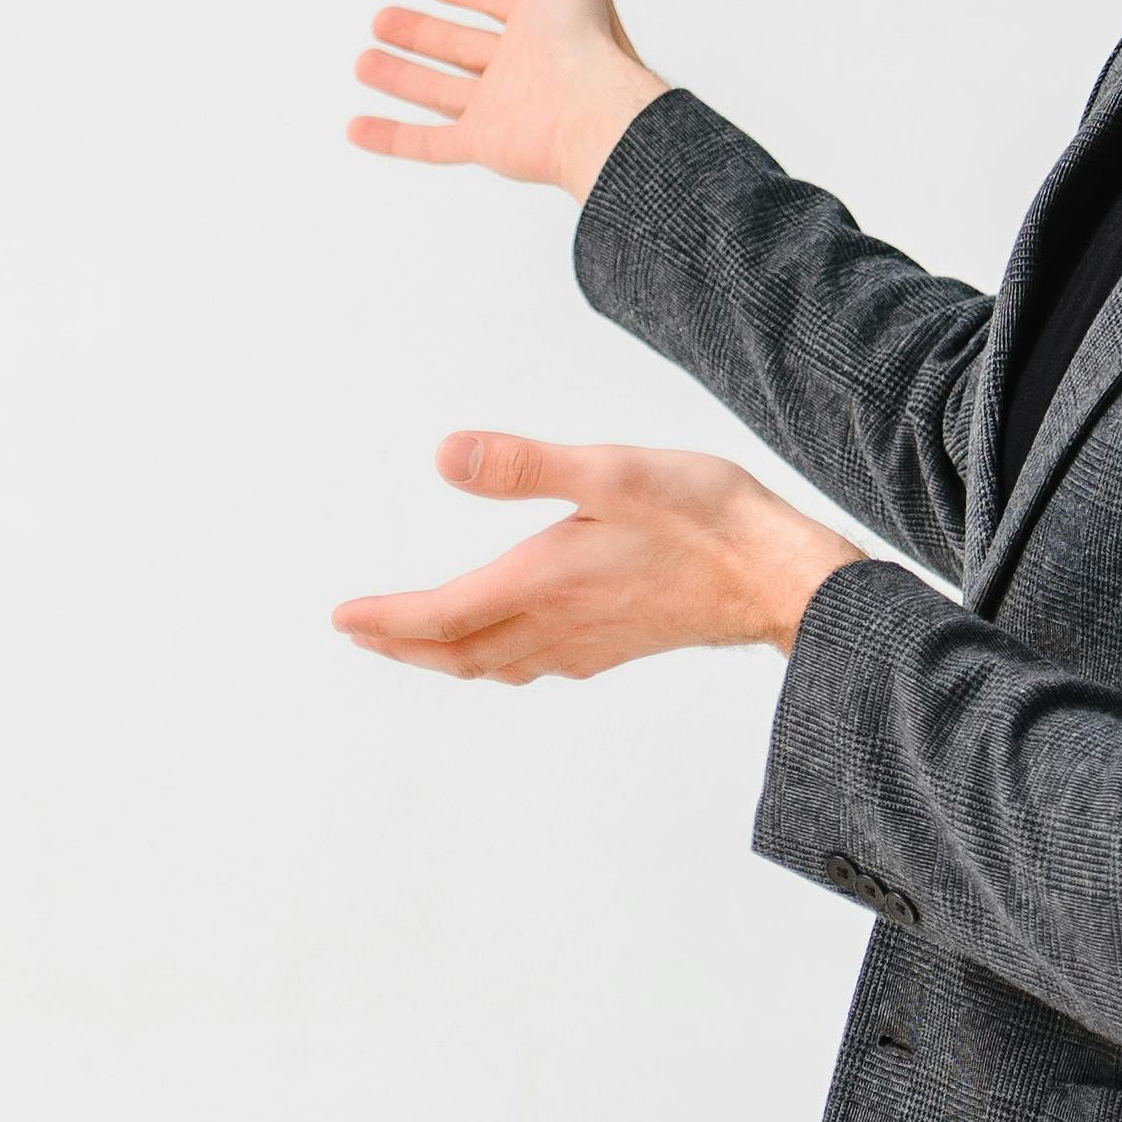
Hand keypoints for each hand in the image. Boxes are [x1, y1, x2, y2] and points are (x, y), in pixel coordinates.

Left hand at [332, 434, 869, 682]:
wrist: (781, 579)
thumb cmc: (707, 520)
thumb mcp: (610, 471)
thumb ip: (523, 466)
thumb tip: (442, 455)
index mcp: (541, 582)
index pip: (440, 614)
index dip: (384, 620)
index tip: (340, 618)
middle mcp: (556, 624)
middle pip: (458, 652)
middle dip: (402, 646)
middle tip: (358, 635)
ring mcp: (588, 642)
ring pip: (495, 665)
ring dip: (445, 658)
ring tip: (413, 646)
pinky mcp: (618, 645)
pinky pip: (535, 666)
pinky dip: (496, 661)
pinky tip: (507, 649)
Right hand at [345, 0, 672, 202]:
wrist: (592, 108)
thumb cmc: (583, 32)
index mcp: (544, 22)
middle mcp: (523, 66)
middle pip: (461, 47)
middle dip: (422, 33)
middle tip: (382, 20)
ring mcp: (503, 109)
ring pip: (440, 92)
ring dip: (401, 77)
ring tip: (364, 62)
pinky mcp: (485, 144)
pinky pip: (428, 144)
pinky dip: (390, 136)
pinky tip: (357, 126)